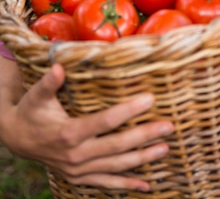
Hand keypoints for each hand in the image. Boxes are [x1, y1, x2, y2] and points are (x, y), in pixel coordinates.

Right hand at [0, 60, 173, 190]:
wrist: (17, 139)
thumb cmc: (31, 111)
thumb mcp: (37, 96)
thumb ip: (49, 82)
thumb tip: (60, 67)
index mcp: (69, 132)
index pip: (105, 122)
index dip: (128, 111)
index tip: (150, 99)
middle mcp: (76, 155)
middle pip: (117, 146)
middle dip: (144, 136)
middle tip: (168, 127)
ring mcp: (79, 170)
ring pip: (116, 166)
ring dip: (142, 159)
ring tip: (165, 148)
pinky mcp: (79, 178)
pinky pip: (107, 183)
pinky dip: (127, 185)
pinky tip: (147, 185)